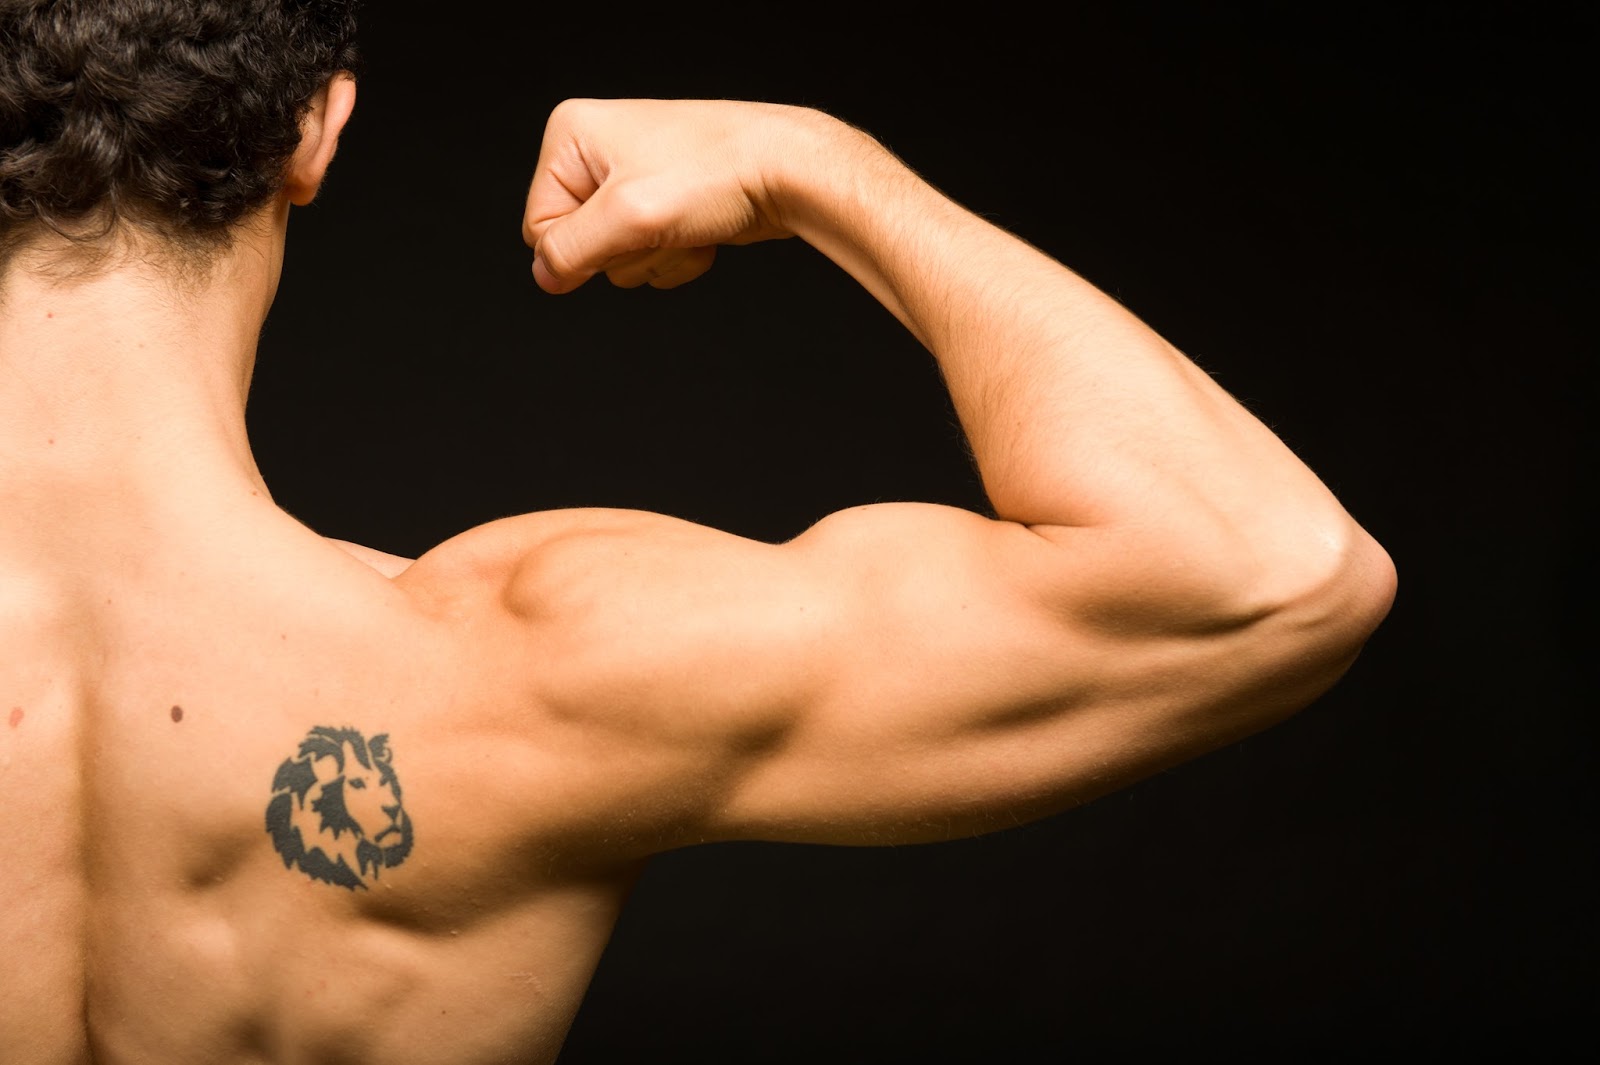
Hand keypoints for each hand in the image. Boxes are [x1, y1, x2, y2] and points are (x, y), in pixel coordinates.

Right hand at [521, 99, 803, 293]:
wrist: (788, 171)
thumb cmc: (716, 173)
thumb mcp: (626, 216)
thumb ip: (571, 251)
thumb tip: (544, 276)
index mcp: (572, 136)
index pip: (539, 225)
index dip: (579, 246)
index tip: (623, 230)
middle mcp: (599, 154)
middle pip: (581, 246)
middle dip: (627, 250)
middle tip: (662, 221)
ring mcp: (635, 182)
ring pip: (620, 259)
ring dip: (657, 256)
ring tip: (687, 222)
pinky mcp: (669, 208)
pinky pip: (652, 258)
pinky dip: (680, 257)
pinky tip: (704, 230)